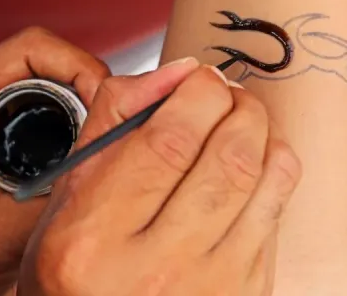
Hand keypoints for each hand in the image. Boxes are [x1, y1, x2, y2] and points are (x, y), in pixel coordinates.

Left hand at [0, 28, 109, 295]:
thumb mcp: (2, 228)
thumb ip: (60, 191)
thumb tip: (113, 160)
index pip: (31, 49)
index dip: (81, 67)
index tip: (109, 100)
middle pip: (46, 60)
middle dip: (89, 85)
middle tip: (115, 119)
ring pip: (51, 81)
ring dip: (83, 103)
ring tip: (103, 133)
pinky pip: (46, 105)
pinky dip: (74, 119)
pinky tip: (86, 147)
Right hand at [18, 61, 301, 295]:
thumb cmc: (80, 265)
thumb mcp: (69, 192)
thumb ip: (113, 119)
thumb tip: (177, 73)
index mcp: (94, 238)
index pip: (168, 139)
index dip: (197, 92)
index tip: (199, 79)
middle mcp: (155, 270)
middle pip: (226, 155)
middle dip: (237, 103)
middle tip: (225, 93)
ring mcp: (208, 287)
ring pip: (264, 179)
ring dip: (261, 130)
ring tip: (241, 119)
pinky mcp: (245, 293)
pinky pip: (277, 212)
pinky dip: (273, 170)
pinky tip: (250, 162)